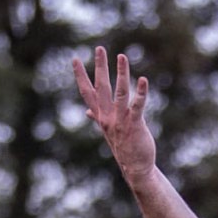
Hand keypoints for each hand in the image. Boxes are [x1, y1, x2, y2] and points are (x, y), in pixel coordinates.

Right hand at [73, 46, 157, 187]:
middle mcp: (108, 117)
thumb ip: (97, 117)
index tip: (75, 59)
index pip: (87, 93)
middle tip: (100, 48)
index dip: (81, 76)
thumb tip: (87, 111)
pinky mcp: (135, 124)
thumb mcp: (107, 131)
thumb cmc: (123, 147)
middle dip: (100, 67)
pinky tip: (143, 79)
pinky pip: (137, 106)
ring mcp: (121, 120)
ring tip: (121, 56)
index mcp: (101, 116)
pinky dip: (141, 92)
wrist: (135, 169)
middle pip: (101, 88)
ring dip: (121, 74)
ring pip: (120, 92)